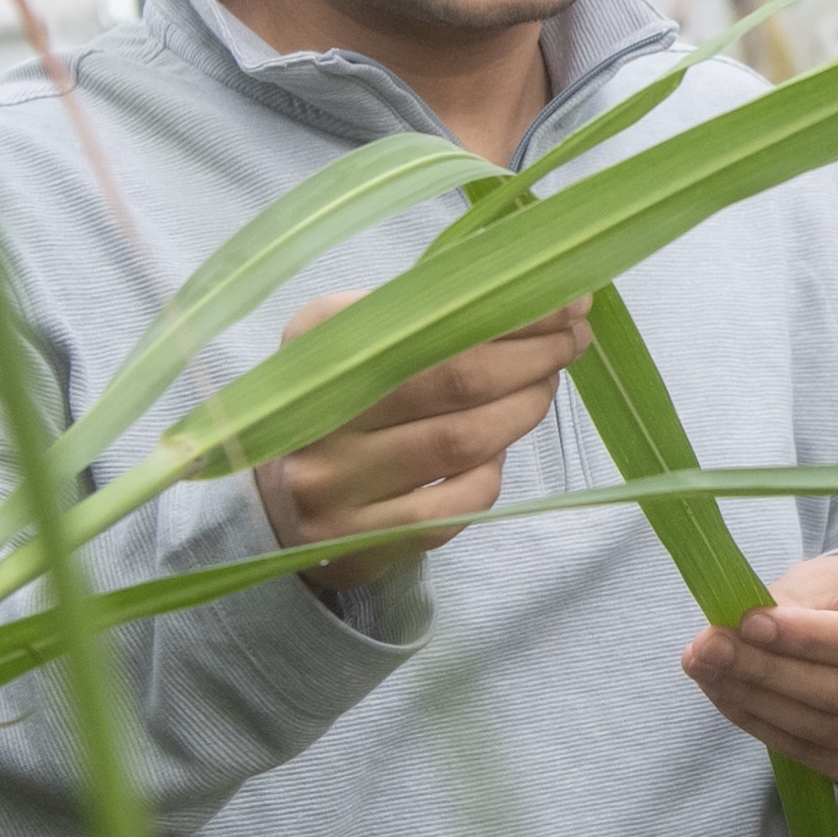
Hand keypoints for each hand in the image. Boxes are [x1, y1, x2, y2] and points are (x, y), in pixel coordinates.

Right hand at [259, 293, 588, 592]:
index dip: (516, 311)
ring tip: (546, 384)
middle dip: (536, 356)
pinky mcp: (358, 540)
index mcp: (318, 345)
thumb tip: (530, 295)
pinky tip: (496, 451)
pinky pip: (456, 503)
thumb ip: (421, 316)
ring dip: (525, 408)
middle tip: (573, 340)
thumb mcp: (350, 345)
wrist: (264, 507)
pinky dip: (492, 472)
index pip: (435, 317)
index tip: (568, 301)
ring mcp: (336, 484)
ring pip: (464, 440)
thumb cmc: (333, 408)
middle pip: (460, 379)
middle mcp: (318, 414)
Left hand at [678, 550, 837, 784]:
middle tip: (707, 649)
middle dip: (769, 672)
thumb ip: (785, 606)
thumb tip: (716, 638)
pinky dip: (768, 729)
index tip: (747, 623)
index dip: (810, 639)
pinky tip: (733, 699)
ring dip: (758, 703)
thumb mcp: (834, 582)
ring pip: (829, 731)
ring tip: (708, 672)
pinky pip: (819, 757)